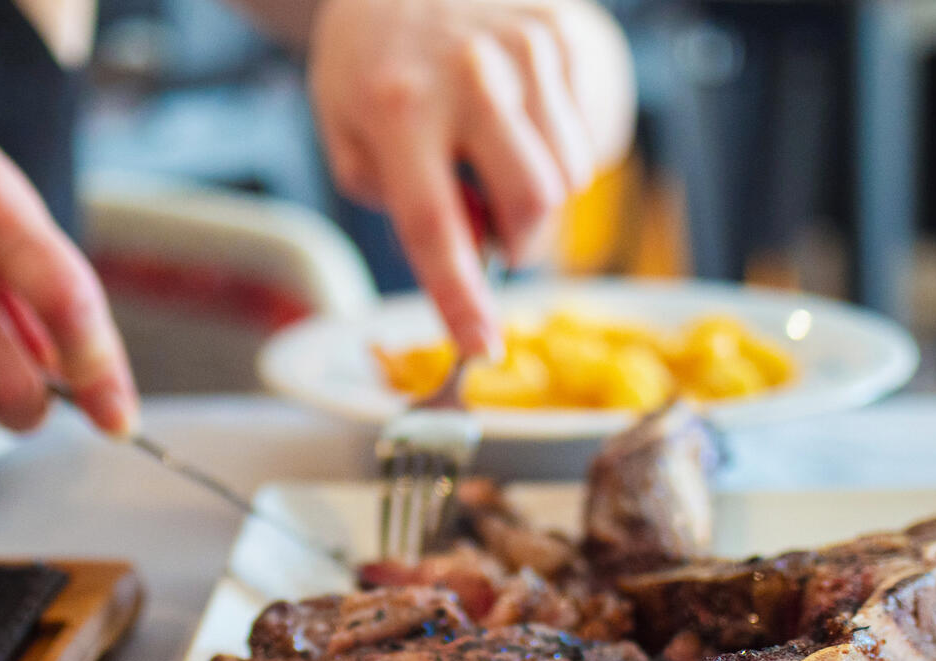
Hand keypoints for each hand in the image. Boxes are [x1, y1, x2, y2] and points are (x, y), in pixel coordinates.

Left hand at [308, 0, 632, 356]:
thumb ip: (399, 202)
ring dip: (538, 200)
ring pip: (570, 177)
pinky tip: (518, 130)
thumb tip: (474, 237)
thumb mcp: (349, 137)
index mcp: (398, 108)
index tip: (482, 346)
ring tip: (496, 165)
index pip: (437, 228)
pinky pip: (585, 138)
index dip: (462, 298)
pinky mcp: (561, 39)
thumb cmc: (370, 69)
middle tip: (493, 230)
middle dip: (519, 241)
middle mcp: (470, 77)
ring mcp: (525, 52)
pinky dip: (557, 158)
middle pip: (532, 202)